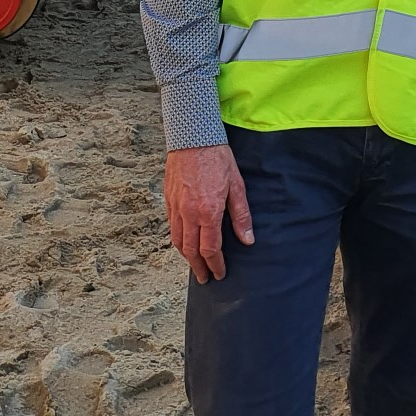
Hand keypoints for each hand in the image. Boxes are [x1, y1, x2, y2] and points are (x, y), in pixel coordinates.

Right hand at [163, 144, 254, 282]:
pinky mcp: (168, 199)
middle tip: (204, 278)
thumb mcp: (237, 186)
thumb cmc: (217, 158)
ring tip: (194, 265)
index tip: (219, 274)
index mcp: (208, 212)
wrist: (192, 137)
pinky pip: (171, 226)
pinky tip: (184, 242)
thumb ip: (241, 215)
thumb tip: (248, 239)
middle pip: (191, 250)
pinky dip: (177, 239)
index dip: (215, 265)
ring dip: (186, 257)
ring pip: (177, 240)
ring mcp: (176, 207)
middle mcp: (189, 213)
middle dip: (198, 267)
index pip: (210, 248)